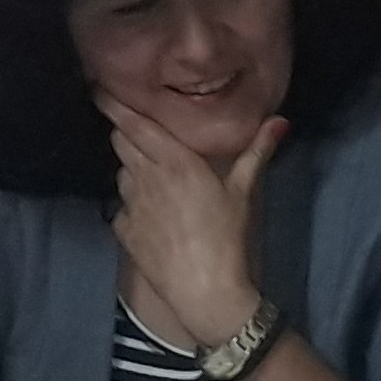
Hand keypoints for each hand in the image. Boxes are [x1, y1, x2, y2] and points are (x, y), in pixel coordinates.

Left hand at [102, 94, 282, 346]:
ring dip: (131, 167)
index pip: (132, 122)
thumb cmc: (227, 237)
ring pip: (121, 172)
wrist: (205, 291)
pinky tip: (151, 215)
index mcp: (173, 160)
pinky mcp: (124, 230)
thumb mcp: (244, 191)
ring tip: (151, 175)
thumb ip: (257, 151)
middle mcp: (145, 176)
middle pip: (120, 141)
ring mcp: (130, 204)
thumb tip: (279, 120)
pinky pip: (122, 207)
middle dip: (124, 132)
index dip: (113, 103)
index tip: (101, 89)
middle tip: (138, 131)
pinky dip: (132, 205)